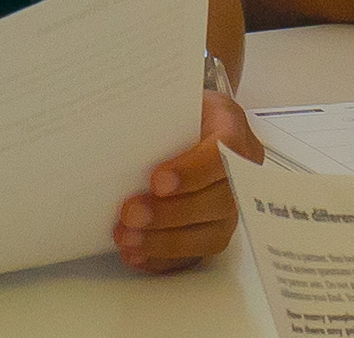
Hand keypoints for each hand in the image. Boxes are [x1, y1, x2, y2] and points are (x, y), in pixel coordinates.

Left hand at [109, 88, 258, 274]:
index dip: (192, 172)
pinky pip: (197, 255)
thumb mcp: (173, 94)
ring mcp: (232, 207)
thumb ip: (158, 111)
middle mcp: (241, 174)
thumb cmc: (181, 106)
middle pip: (218, 202)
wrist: (194, 119)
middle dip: (171, 214)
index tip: (156, 181)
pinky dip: (165, 259)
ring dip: (165, 242)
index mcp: (233, 130)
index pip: (223, 155)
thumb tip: (112, 127)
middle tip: (130, 214)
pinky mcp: (216, 230)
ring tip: (127, 239)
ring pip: (210, 235)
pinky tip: (137, 256)